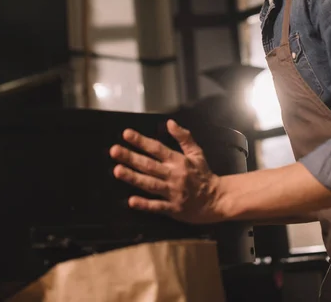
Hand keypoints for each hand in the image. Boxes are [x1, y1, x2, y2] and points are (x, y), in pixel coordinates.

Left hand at [109, 119, 224, 223]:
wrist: (217, 199)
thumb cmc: (203, 174)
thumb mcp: (197, 152)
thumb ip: (183, 137)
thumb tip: (170, 122)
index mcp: (178, 161)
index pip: (157, 148)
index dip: (141, 141)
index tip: (126, 134)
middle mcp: (173, 175)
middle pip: (149, 165)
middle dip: (131, 157)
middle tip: (114, 150)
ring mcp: (172, 192)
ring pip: (149, 184)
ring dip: (133, 177)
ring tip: (117, 170)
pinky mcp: (173, 209)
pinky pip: (157, 206)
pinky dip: (144, 204)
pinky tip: (131, 201)